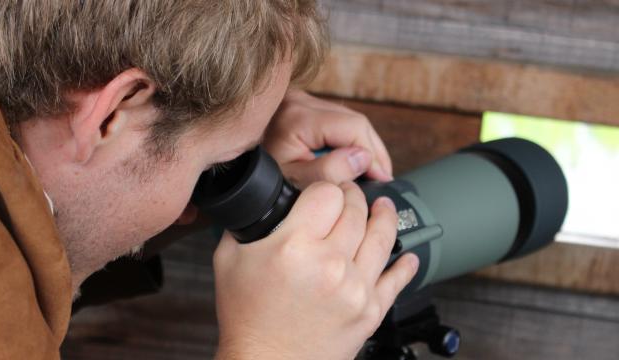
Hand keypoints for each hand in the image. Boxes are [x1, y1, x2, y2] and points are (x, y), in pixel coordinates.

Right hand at [213, 182, 418, 359]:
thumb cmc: (247, 318)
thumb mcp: (229, 260)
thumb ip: (247, 224)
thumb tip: (267, 202)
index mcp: (295, 246)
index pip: (327, 193)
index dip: (326, 186)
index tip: (324, 190)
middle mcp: (330, 264)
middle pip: (356, 210)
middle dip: (353, 196)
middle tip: (349, 195)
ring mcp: (355, 288)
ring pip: (382, 237)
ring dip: (385, 216)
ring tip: (384, 207)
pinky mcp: (370, 311)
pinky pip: (396, 280)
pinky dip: (405, 264)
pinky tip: (407, 255)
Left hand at [263, 90, 392, 188]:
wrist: (227, 169)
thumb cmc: (255, 178)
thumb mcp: (293, 182)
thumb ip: (328, 172)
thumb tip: (363, 159)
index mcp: (298, 118)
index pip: (354, 127)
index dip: (374, 154)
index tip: (382, 178)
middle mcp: (299, 101)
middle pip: (354, 120)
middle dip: (371, 149)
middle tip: (382, 177)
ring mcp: (298, 100)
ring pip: (346, 118)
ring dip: (361, 144)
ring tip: (370, 171)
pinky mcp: (297, 105)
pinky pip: (332, 119)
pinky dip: (345, 138)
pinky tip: (351, 157)